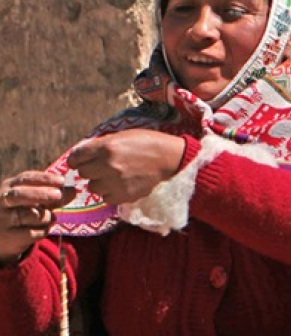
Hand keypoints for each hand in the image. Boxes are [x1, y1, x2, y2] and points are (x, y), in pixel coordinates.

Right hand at [0, 172, 74, 262]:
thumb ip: (53, 195)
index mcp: (8, 187)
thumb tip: (73, 190)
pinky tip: (44, 228)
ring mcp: (3, 219)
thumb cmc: (22, 211)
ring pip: (31, 215)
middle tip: (59, 195)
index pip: (25, 178)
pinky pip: (33, 232)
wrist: (2, 236)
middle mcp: (2, 201)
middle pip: (20, 195)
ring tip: (50, 217)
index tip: (62, 181)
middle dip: (41, 194)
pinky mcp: (9, 236)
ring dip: (47, 216)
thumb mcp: (35, 200)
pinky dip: (44, 230)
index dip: (44, 179)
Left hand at [66, 130, 186, 204]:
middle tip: (103, 168)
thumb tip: (81, 154)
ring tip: (115, 177)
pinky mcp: (125, 195)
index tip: (81, 161)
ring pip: (93, 187)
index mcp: (106, 147)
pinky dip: (111, 193)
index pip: (75, 158)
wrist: (170, 158)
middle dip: (91, 170)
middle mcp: (108, 165)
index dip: (77, 160)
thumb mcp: (122, 136)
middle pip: (83, 173)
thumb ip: (100, 145)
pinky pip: (106, 198)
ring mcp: (116, 182)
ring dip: (101, 183)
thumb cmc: (147, 143)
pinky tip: (121, 185)